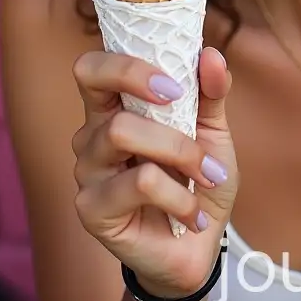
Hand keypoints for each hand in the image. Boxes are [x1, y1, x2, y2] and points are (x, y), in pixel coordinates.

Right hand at [70, 47, 237, 298]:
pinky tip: (191, 214)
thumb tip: (211, 54)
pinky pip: (139, 182)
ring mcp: (87, 171)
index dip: (126, 63)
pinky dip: (179, 196)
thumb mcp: (214, 132)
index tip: (174, 83)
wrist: (199, 247)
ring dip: (181, 152)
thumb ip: (211, 92)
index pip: (93, 67)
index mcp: (116, 107)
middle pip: (98, 86)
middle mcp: (93, 134)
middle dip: (151, 93)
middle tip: (197, 128)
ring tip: (206, 177)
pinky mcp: (91, 208)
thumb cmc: (199, 180)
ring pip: (123, 132)